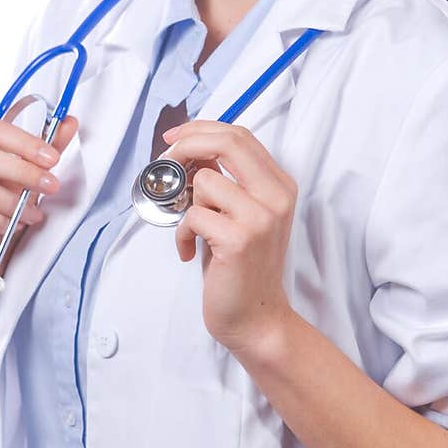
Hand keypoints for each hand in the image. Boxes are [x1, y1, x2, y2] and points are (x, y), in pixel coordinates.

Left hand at [160, 120, 296, 356]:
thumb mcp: (242, 215)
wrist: (257, 317)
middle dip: (187, 147)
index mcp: (280, 186)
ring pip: (205, 182)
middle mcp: (277, 197)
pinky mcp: (240, 239)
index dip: (202, 130)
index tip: (175, 138)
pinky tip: (191, 252)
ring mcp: (261, 218)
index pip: (240, 136)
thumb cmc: (242, 267)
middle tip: (166, 162)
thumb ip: (228, 181)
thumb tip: (194, 151)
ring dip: (187, 206)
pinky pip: (193, 216)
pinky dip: (182, 234)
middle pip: (227, 143)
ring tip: (195, 232)